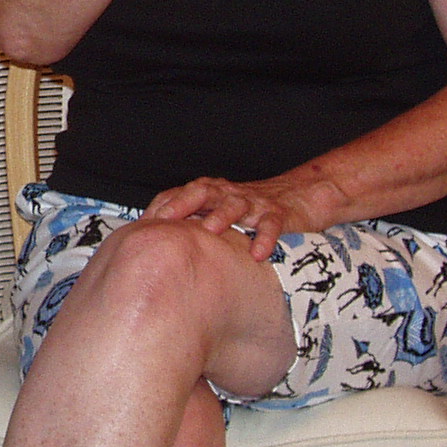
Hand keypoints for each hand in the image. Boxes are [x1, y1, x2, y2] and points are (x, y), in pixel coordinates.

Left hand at [142, 171, 345, 261]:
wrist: (301, 196)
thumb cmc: (253, 211)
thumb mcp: (222, 213)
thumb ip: (198, 223)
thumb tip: (161, 247)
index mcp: (215, 193)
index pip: (184, 193)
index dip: (166, 204)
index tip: (145, 221)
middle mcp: (231, 195)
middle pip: (204, 192)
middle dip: (184, 204)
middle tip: (168, 220)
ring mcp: (255, 203)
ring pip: (235, 204)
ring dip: (222, 216)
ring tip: (210, 231)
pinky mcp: (279, 214)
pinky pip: (271, 225)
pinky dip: (265, 238)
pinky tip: (258, 254)